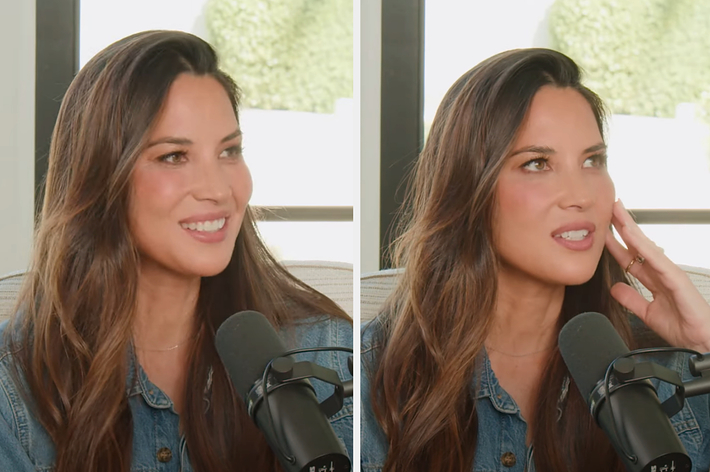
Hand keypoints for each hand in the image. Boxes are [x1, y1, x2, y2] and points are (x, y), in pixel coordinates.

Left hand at [604, 200, 709, 351]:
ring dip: (630, 228)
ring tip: (616, 211)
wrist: (701, 342)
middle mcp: (661, 272)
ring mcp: (669, 272)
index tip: (602, 230)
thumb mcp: (647, 313)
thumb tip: (615, 288)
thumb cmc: (683, 327)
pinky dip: (642, 245)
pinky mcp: (676, 278)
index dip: (616, 243)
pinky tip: (630, 234)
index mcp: (654, 280)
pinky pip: (655, 259)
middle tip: (606, 209)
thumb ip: (631, 299)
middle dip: (621, 227)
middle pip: (637, 245)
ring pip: (645, 245)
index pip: (630, 257)